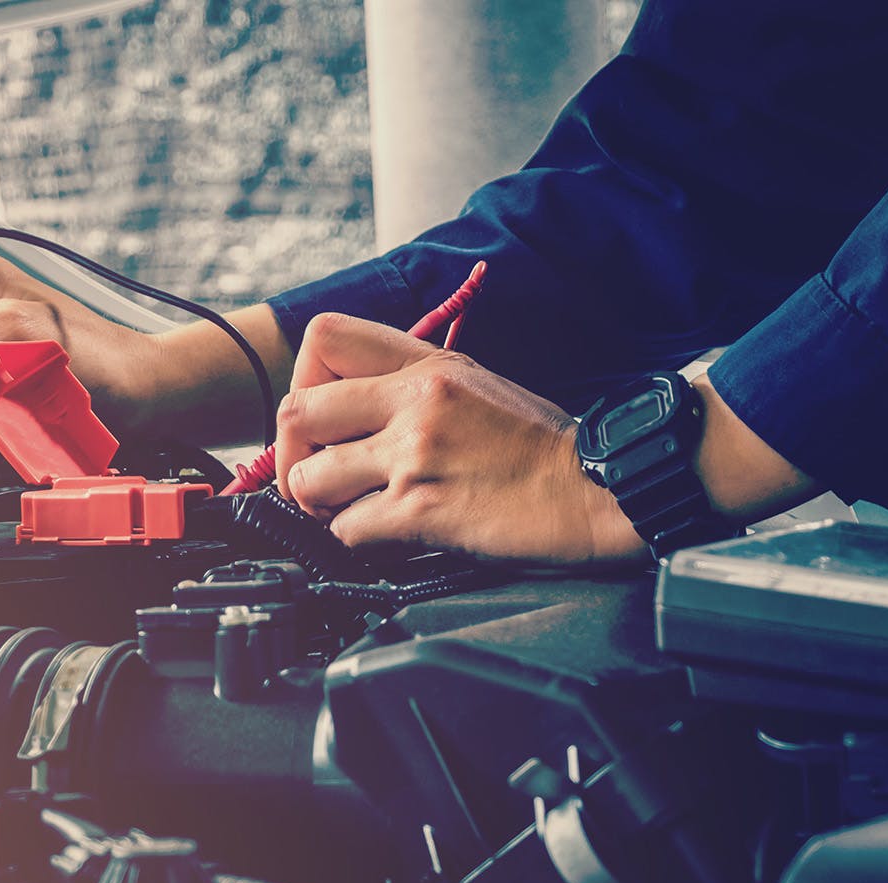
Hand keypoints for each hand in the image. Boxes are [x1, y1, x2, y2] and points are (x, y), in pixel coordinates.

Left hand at [273, 313, 650, 566]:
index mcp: (428, 364)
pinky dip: (354, 539)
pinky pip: (347, 529)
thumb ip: (410, 385)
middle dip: (292, 454)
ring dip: (318, 504)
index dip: (304, 380)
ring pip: (310, 478)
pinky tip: (383, 535)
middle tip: (316, 475)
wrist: (595, 490)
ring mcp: (416, 454)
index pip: (324, 338)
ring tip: (347, 509)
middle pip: (296, 412)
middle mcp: (416, 401)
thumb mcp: (475, 384)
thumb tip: (348, 407)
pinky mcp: (422, 509)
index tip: (319, 416)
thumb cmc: (540, 447)